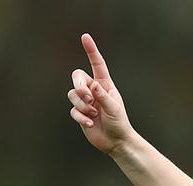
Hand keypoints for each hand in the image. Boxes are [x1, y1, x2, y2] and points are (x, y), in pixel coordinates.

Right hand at [67, 33, 134, 154]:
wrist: (116, 141)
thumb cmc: (119, 123)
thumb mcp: (114, 107)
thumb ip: (102, 96)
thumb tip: (92, 85)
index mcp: (104, 84)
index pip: (97, 64)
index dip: (91, 50)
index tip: (85, 37)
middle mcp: (93, 90)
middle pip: (77, 77)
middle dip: (80, 86)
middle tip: (89, 99)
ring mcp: (86, 101)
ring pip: (73, 95)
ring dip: (83, 105)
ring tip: (94, 114)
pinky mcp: (80, 113)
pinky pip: (73, 110)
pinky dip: (81, 117)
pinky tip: (91, 123)